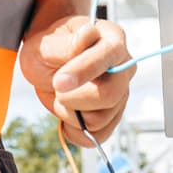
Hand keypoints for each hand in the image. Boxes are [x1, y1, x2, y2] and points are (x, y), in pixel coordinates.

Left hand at [19, 15, 135, 145]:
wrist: (49, 65)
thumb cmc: (51, 48)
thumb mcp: (48, 42)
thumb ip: (67, 43)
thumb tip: (86, 36)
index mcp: (112, 39)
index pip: (108, 57)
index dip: (83, 71)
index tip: (59, 81)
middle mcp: (123, 67)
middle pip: (108, 95)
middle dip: (73, 98)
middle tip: (56, 87)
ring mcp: (120, 93)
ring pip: (100, 119)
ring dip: (71, 112)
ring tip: (62, 95)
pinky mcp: (113, 116)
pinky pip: (99, 136)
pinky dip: (76, 131)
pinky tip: (67, 114)